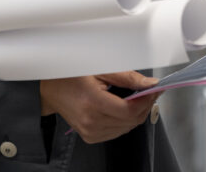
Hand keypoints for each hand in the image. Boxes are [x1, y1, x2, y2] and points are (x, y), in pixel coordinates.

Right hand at [40, 71, 158, 143]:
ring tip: (137, 98)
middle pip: (131, 121)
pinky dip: (125, 122)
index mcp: (93, 103)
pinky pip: (116, 133)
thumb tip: (150, 84)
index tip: (154, 90)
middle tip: (149, 92)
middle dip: (145, 106)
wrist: (51, 89)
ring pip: (126, 128)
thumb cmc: (72, 75)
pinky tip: (124, 109)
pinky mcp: (89, 136)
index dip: (147, 100)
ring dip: (136, 114)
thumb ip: (128, 77)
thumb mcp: (101, 69)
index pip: (130, 111)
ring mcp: (89, 132)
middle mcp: (91, 122)